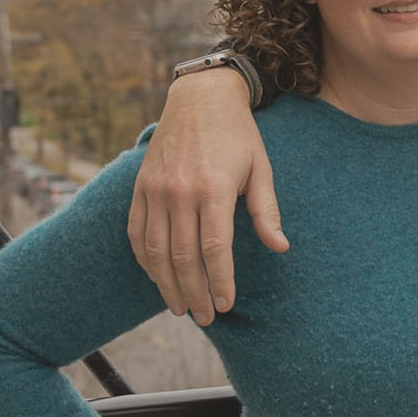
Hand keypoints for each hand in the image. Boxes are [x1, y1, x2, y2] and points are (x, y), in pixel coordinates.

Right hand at [129, 67, 284, 325]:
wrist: (199, 98)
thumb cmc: (238, 136)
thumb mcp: (261, 169)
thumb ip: (266, 212)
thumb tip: (280, 248)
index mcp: (214, 188)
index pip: (214, 248)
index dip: (219, 281)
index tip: (225, 305)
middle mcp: (179, 191)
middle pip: (182, 256)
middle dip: (194, 292)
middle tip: (204, 318)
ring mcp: (155, 190)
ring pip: (156, 250)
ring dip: (166, 284)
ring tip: (180, 308)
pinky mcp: (140, 188)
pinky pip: (137, 232)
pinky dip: (145, 260)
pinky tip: (157, 278)